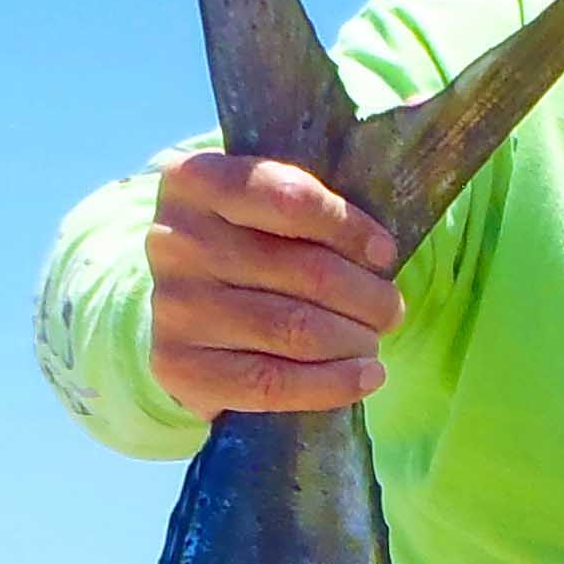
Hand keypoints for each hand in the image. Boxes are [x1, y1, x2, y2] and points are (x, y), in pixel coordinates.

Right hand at [145, 153, 404, 418]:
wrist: (186, 313)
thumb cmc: (247, 248)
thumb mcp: (264, 209)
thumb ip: (309, 208)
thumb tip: (379, 252)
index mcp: (194, 180)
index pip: (288, 198)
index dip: (348, 228)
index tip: (384, 253)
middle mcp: (174, 240)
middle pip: (305, 271)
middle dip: (366, 296)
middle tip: (390, 309)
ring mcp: (173, 305)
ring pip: (294, 328)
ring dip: (355, 339)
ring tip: (375, 340)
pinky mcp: (179, 365)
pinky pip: (272, 382)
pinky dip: (333, 383)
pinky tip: (367, 377)